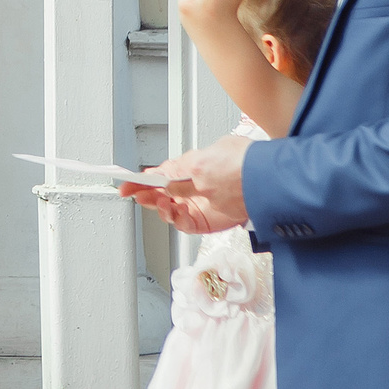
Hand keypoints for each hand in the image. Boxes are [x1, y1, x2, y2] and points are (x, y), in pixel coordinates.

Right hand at [119, 131, 252, 234]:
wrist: (264, 182)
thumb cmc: (239, 165)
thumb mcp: (199, 164)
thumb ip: (177, 176)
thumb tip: (162, 181)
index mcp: (188, 168)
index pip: (158, 175)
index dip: (140, 181)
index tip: (125, 185)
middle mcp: (192, 187)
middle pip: (160, 194)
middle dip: (147, 195)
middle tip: (137, 195)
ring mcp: (199, 205)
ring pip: (169, 210)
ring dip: (161, 207)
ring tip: (162, 202)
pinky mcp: (208, 221)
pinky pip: (184, 224)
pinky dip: (176, 220)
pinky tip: (176, 212)